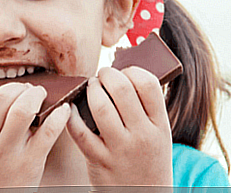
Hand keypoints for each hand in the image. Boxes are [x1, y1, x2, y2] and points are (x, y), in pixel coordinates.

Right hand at [0, 82, 70, 187]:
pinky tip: (63, 109)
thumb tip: (6, 93)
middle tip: (26, 90)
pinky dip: (59, 115)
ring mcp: (7, 152)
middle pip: (1, 96)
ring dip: (36, 95)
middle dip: (18, 87)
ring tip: (40, 95)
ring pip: (23, 108)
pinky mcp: (30, 163)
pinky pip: (49, 130)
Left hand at [66, 67, 172, 187]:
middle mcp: (143, 135)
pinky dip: (71, 115)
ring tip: (90, 87)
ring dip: (91, 90)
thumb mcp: (160, 133)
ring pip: (100, 107)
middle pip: (121, 89)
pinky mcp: (99, 160)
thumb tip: (124, 73)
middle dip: (107, 74)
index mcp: (160, 125)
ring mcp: (120, 149)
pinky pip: (80, 132)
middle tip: (102, 75)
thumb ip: (147, 107)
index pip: (148, 84)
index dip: (132, 70)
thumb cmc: (149, 158)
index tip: (123, 72)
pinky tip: (70, 107)